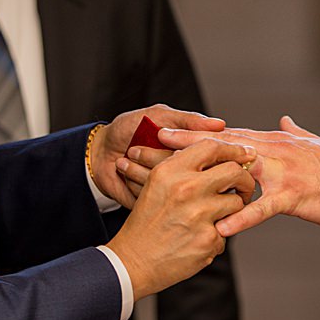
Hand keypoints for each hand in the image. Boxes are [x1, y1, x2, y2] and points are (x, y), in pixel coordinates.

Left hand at [89, 104, 224, 208]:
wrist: (99, 152)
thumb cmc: (127, 130)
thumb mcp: (157, 115)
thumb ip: (187, 120)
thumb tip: (219, 124)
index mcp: (191, 149)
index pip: (206, 152)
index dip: (188, 146)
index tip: (162, 138)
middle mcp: (186, 170)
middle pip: (187, 171)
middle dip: (154, 157)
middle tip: (133, 148)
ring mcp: (172, 189)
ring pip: (169, 186)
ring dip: (140, 170)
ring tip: (125, 158)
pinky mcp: (157, 204)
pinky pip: (153, 199)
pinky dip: (134, 184)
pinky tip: (123, 172)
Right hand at [106, 138, 256, 299]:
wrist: (134, 260)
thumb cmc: (146, 222)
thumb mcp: (156, 184)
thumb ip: (183, 167)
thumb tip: (217, 153)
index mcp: (171, 172)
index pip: (211, 147)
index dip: (233, 149)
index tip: (245, 154)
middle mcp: (186, 189)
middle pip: (234, 172)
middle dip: (245, 179)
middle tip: (243, 187)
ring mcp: (199, 215)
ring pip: (236, 202)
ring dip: (232, 209)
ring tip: (216, 216)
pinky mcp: (208, 239)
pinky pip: (228, 230)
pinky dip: (218, 235)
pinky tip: (199, 238)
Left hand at [158, 116, 319, 236]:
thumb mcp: (314, 145)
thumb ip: (294, 132)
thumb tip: (285, 119)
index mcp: (273, 142)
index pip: (226, 136)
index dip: (193, 133)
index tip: (162, 131)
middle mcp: (272, 151)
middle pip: (220, 146)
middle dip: (183, 146)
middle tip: (149, 146)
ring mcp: (282, 172)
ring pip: (234, 171)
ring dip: (201, 177)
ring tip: (170, 183)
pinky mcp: (293, 195)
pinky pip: (263, 207)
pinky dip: (242, 216)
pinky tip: (220, 227)